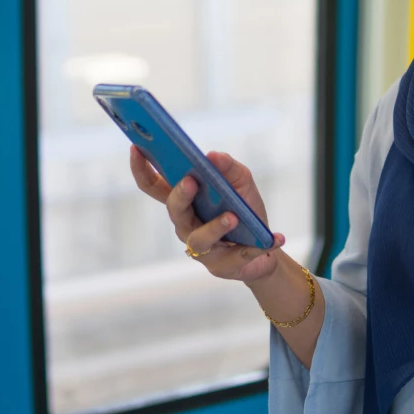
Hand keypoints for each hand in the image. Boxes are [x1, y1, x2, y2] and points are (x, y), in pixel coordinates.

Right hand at [129, 145, 285, 282]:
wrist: (264, 246)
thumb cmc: (244, 210)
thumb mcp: (241, 182)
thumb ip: (228, 167)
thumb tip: (212, 156)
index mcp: (185, 201)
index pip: (154, 186)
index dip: (141, 169)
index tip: (136, 147)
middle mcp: (186, 225)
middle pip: (174, 211)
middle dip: (180, 196)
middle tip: (192, 182)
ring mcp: (202, 249)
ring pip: (199, 238)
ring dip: (216, 227)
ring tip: (234, 217)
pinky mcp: (222, 266)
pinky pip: (239, 255)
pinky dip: (260, 245)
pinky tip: (277, 237)